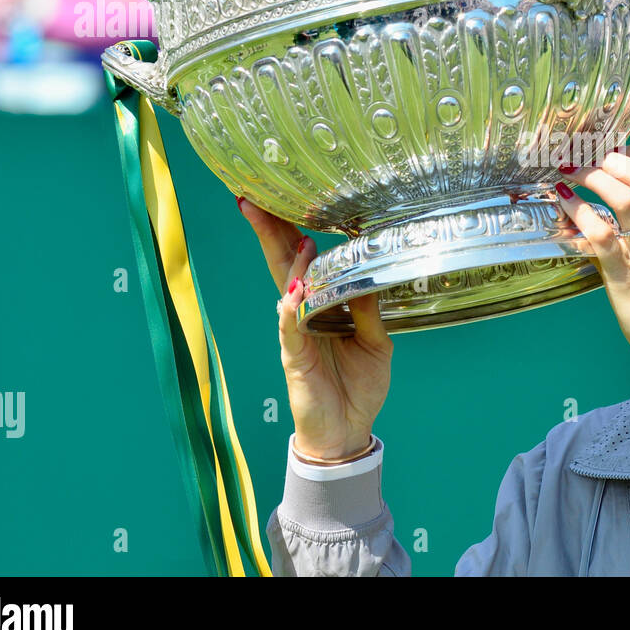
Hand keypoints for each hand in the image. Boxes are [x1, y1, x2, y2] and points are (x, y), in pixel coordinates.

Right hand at [238, 197, 392, 460]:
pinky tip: (293, 292)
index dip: (291, 230)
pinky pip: (291, 327)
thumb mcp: (376, 342)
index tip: (283, 197)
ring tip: (299, 240)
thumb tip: (371, 271)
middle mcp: (303, 313)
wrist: (347, 432)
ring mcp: (295, 334)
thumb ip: (370, 308)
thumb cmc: (358, 386)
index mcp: (322, 305)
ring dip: (291, 264)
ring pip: (286, 289)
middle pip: (283, 264)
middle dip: (269, 232)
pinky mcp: (294, 357)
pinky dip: (292, 309)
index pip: (302, 259)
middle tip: (252, 199)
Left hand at [554, 144, 629, 390]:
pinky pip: (602, 234)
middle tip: (582, 158)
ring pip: (627, 196)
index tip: (614, 150)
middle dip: (612, 158)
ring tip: (568, 175)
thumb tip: (603, 214)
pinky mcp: (624, 273)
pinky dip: (579, 212)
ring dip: (593, 178)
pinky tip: (562, 203)